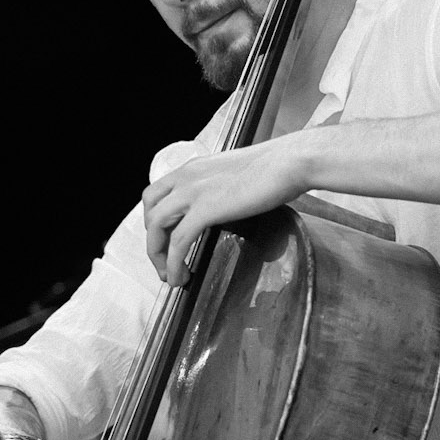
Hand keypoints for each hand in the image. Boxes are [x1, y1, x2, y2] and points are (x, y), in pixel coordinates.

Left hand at [143, 137, 309, 284]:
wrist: (288, 162)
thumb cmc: (274, 167)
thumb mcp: (235, 175)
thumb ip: (220, 188)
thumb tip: (223, 205)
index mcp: (193, 169)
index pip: (157, 194)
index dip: (155, 221)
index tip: (164, 241)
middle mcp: (186, 178)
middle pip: (150, 211)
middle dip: (153, 240)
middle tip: (164, 263)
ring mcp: (193, 192)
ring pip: (157, 227)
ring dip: (159, 256)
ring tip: (171, 276)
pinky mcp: (205, 210)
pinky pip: (178, 241)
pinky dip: (174, 263)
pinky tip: (181, 277)